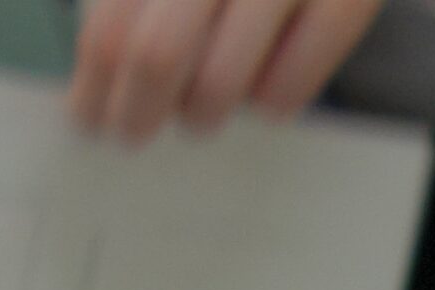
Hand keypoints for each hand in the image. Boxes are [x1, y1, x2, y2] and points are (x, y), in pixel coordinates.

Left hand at [68, 0, 385, 140]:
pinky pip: (285, 89)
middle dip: (137, 113)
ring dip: (200, 113)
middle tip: (135, 132)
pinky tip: (263, 87)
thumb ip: (130, 9)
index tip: (90, 118)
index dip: (93, 88)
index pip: (109, 31)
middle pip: (156, 58)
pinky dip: (268, 104)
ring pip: (218, 84)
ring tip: (202, 107)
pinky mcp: (344, 4)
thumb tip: (95, 91)